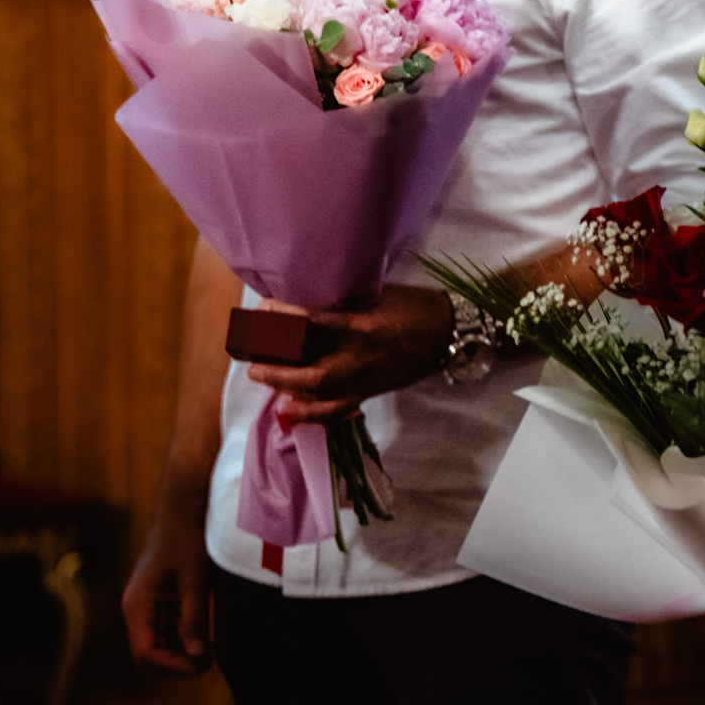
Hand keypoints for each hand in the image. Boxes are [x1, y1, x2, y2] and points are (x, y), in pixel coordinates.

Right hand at [122, 498, 212, 673]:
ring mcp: (148, 605)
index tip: (202, 667)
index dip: (173, 667)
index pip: (146, 653)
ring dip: (182, 654)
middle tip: (209, 664)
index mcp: (137, 605)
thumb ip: (195, 619)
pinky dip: (185, 639)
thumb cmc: (187, 538)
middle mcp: (137, 609)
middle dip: (177, 664)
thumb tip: (198, 657)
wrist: (185, 507)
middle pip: (149, 654)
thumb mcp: (195, 581)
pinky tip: (208, 641)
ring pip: (159, 644)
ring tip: (212, 654)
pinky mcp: (161, 599)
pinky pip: (168, 630)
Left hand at [245, 285, 452, 424]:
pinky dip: (313, 411)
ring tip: (265, 381)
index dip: (289, 316)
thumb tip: (311, 299)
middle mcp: (364, 359)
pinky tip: (292, 410)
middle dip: (280, 369)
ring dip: (290, 389)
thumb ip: (348, 300)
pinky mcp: (372, 391)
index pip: (319, 322)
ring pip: (322, 394)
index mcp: (367, 328)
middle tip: (253, 363)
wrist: (450, 334)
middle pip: (314, 371)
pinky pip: (338, 408)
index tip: (265, 308)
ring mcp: (368, 380)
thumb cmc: (416, 307)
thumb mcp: (383, 293)